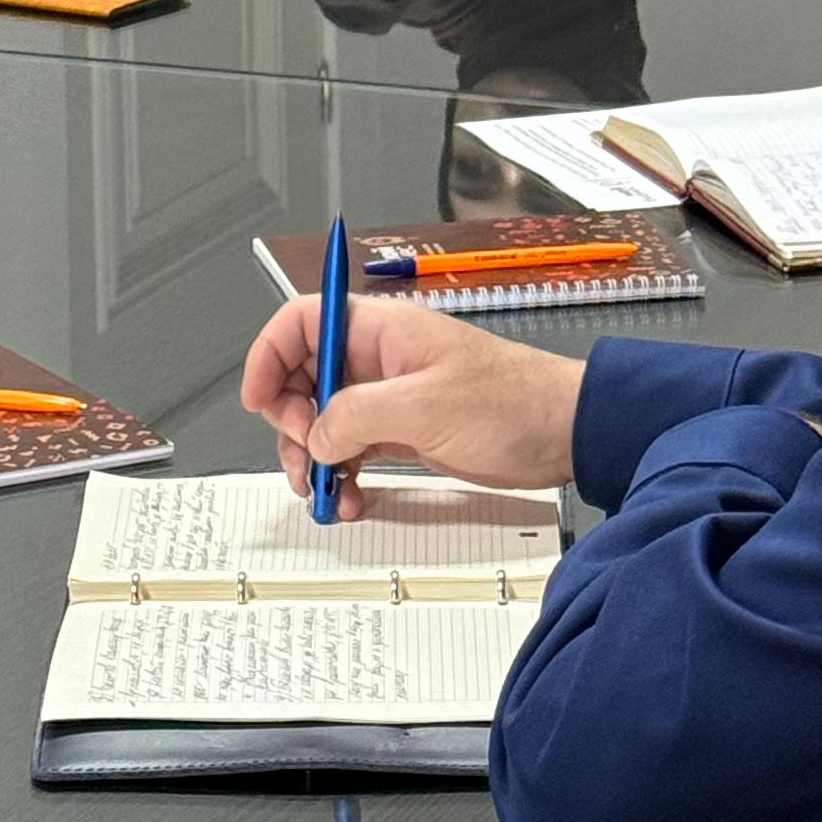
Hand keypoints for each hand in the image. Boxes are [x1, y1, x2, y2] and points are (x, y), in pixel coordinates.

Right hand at [241, 289, 585, 515]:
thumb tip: (315, 435)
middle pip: (303, 377)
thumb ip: (357, 416)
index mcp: (381, 331)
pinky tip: (352, 499)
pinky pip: (352, 449)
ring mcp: (389, 396)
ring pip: (324, 420)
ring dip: (315, 458)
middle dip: (291, 421)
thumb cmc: (511, 403)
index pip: (303, 322)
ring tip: (327, 492)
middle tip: (304, 458)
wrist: (563, 435)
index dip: (269, 355)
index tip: (258, 400)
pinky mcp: (404, 431)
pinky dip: (343, 475)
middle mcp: (377, 359)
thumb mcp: (424, 407)